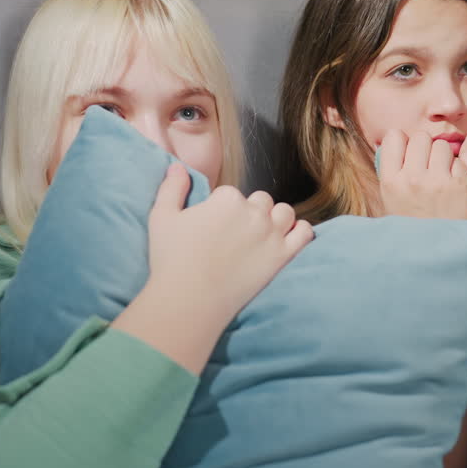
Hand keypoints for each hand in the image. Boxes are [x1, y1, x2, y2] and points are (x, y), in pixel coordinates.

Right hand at [145, 163, 313, 321]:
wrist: (189, 301)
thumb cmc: (171, 260)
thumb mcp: (162, 217)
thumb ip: (171, 187)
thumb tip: (178, 166)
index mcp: (227, 198)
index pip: (230, 194)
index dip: (220, 209)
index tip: (211, 228)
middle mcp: (253, 212)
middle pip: (259, 201)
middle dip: (249, 213)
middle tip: (234, 236)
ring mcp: (271, 234)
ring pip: (284, 213)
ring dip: (275, 219)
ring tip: (260, 235)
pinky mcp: (282, 257)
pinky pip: (304, 233)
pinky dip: (300, 232)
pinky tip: (288, 238)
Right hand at [377, 129, 466, 219]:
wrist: (437, 253)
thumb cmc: (412, 224)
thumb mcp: (390, 199)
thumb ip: (392, 170)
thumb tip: (398, 140)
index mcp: (390, 181)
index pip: (394, 136)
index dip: (403, 142)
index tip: (408, 153)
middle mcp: (412, 178)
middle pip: (420, 137)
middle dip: (425, 148)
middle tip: (428, 165)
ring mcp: (436, 181)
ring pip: (441, 146)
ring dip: (443, 157)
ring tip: (441, 175)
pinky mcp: (459, 185)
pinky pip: (459, 161)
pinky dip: (457, 170)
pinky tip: (453, 186)